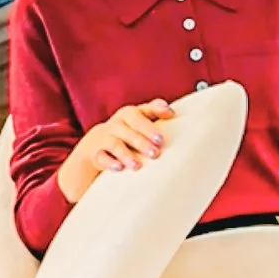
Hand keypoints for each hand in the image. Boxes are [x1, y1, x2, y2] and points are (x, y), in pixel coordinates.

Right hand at [57, 99, 174, 202]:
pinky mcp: (95, 154)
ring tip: (137, 165)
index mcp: (131, 115)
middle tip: (158, 148)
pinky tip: (119, 168)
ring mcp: (105, 138)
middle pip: (131, 124)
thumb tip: (185, 124)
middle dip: (144, 135)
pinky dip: (110, 162)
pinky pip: (101, 157)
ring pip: (116, 143)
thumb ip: (157, 123)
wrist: (93, 148)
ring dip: (127, 153)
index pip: (144, 109)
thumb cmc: (126, 137)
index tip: (170, 114)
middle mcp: (118, 123)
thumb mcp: (138, 127)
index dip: (157, 109)